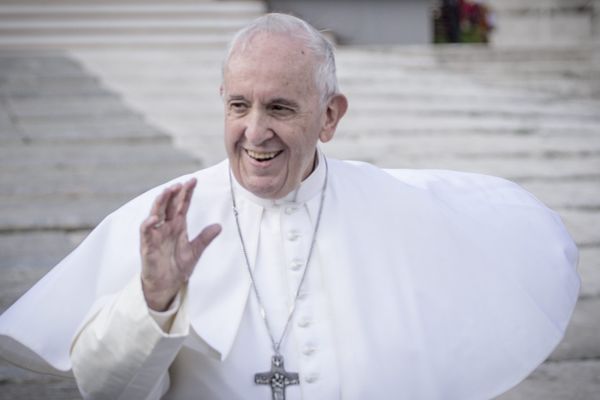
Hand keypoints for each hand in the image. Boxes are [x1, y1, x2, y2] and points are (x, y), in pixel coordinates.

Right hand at [140, 178, 220, 310]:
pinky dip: (148, 225)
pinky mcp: (148, 246)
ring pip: (156, 213)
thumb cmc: (178, 266)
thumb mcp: (195, 251)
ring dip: (161, 202)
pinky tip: (154, 218)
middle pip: (169, 205)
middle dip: (174, 193)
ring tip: (167, 192)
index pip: (182, 205)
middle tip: (181, 183)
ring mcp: (156, 235)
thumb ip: (205, 238)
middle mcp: (166, 226)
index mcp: (178, 225)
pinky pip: (146, 233)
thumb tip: (219, 226)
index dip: (187, 193)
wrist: (167, 284)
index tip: (193, 180)